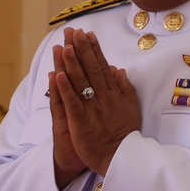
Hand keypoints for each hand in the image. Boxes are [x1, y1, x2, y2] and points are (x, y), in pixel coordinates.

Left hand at [51, 28, 140, 175]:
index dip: (94, 50)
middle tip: (73, 32)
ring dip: (71, 64)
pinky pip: (72, 103)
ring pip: (80, 82)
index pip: (102, 67)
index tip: (87, 34)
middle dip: (81, 50)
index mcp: (114, 94)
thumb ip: (125, 89)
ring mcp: (92, 109)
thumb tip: (119, 70)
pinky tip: (57, 75)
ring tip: (63, 47)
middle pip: (90, 70)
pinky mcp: (81, 122)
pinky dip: (65, 89)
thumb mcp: (131, 109)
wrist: (121, 158)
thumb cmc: (126, 135)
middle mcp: (103, 98)